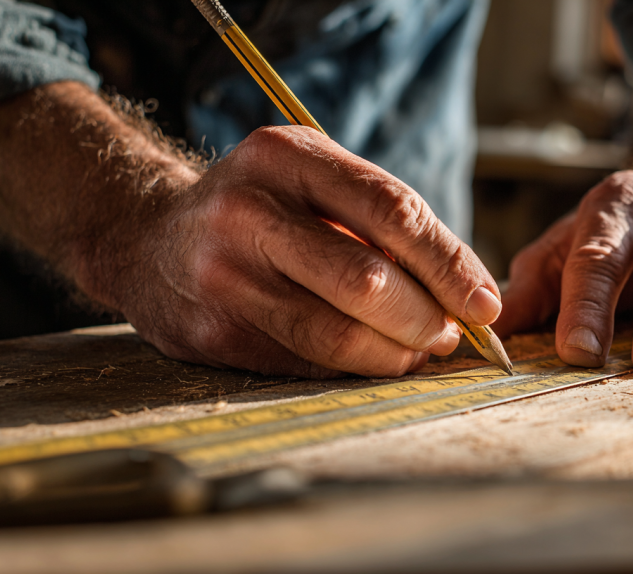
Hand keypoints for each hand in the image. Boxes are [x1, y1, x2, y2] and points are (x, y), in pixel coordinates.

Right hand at [91, 126, 502, 377]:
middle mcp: (249, 212)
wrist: (146, 238)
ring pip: (338, 334)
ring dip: (396, 352)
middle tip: (452, 333)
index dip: (450, 265)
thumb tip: (466, 291)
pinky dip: (355, 368)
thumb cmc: (260, 208)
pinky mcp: (211, 333)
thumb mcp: (313, 181)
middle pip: (367, 282)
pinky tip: (373, 358)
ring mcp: (224, 276)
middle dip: (427, 318)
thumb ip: (383, 224)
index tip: (485, 302)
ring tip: (419, 348)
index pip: (392, 213)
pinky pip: (307, 363)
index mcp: (286, 158)